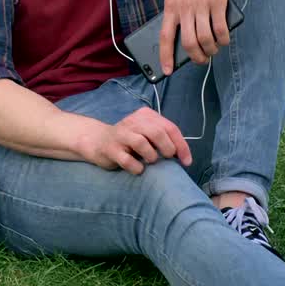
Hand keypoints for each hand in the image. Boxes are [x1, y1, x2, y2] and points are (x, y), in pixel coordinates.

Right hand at [75, 109, 191, 174]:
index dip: (181, 146)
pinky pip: (126, 160)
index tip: (186, 161)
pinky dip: (136, 167)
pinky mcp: (110, 149)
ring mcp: (120, 135)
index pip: (170, 128)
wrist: (98, 141)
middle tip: (167, 159)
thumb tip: (183, 154)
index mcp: (145, 116)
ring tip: (151, 161)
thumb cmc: (129, 140)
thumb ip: (163, 138)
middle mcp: (133, 122)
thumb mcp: (147, 133)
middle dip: (168, 148)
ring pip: (141, 143)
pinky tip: (138, 169)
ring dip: (151, 156)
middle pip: (157, 132)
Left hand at [160, 0, 232, 73]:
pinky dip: (223, 39)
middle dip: (195, 57)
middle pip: (187, 43)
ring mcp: (201, 6)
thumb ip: (176, 7)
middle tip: (201, 61)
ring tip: (214, 50)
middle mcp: (184, 8)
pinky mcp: (217, 2)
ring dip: (211, 50)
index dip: (165, 56)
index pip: (164, 36)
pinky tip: (224, 40)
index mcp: (170, 5)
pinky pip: (220, 29)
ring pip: (205, 39)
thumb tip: (178, 29)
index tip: (166, 71)